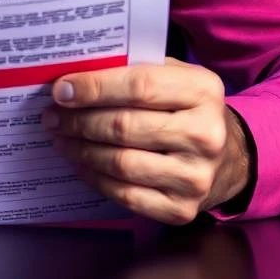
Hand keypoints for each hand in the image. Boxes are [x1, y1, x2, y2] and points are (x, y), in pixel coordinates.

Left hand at [42, 57, 250, 224]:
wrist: (228, 157)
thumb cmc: (185, 107)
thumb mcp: (173, 76)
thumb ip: (133, 68)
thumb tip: (73, 77)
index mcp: (203, 90)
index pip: (138, 86)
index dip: (94, 88)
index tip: (60, 89)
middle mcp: (205, 135)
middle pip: (124, 127)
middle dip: (78, 120)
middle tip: (51, 115)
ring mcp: (196, 177)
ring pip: (120, 163)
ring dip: (80, 149)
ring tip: (59, 137)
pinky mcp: (182, 210)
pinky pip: (125, 195)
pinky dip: (94, 177)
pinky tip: (79, 162)